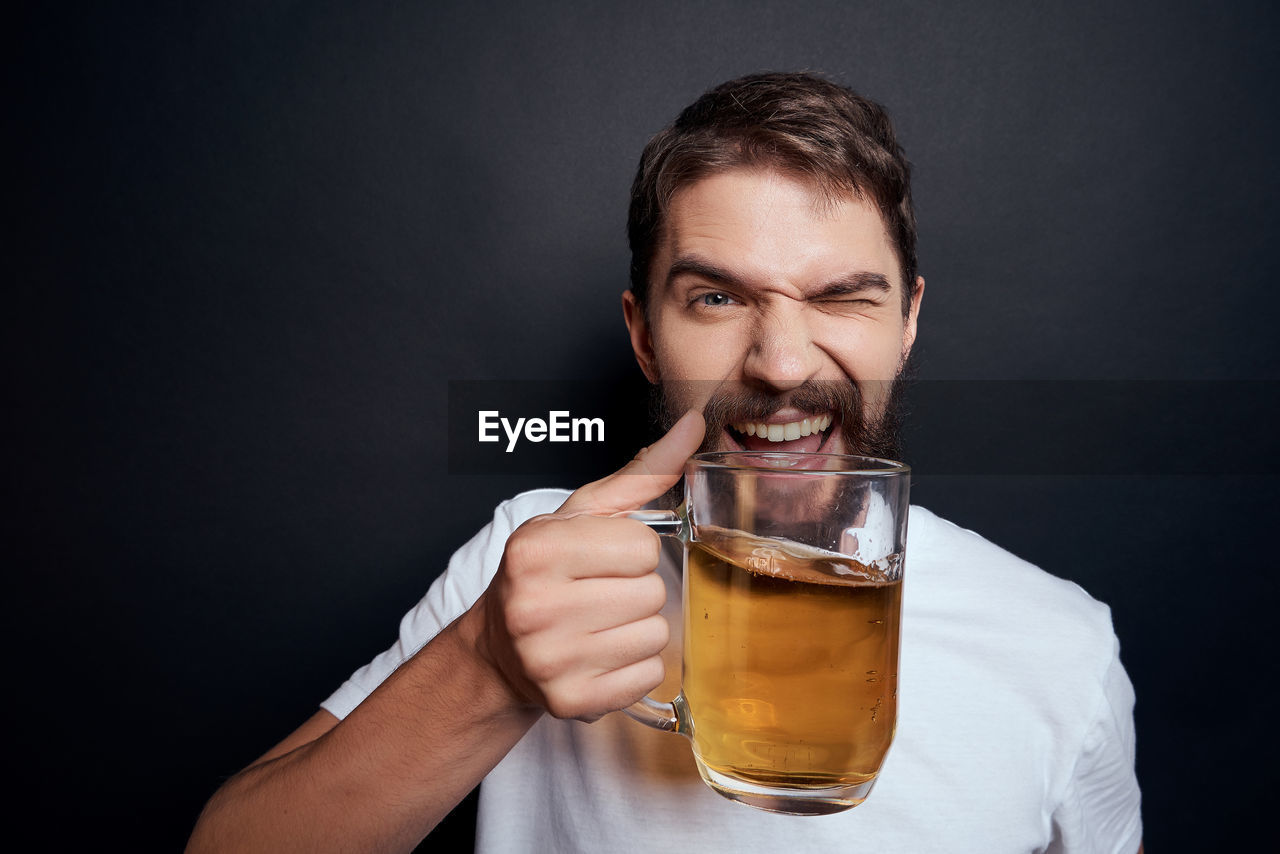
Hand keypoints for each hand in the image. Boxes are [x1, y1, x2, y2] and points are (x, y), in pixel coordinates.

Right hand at [475, 410, 704, 721]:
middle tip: (600, 594)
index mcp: (536, 550)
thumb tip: (694, 424)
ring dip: (638, 629)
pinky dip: (635, 667)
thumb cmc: (547, 572)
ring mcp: (550, 659)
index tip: (601, 560)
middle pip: (652, 593)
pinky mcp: (570, 701)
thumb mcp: (582, 516)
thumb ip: (642, 472)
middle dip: (636, 590)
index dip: (631, 552)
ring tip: (600, 625)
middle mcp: (535, 605)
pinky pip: (648, 676)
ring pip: (656, 636)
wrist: (499, 649)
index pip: (642, 546)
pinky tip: (601, 656)